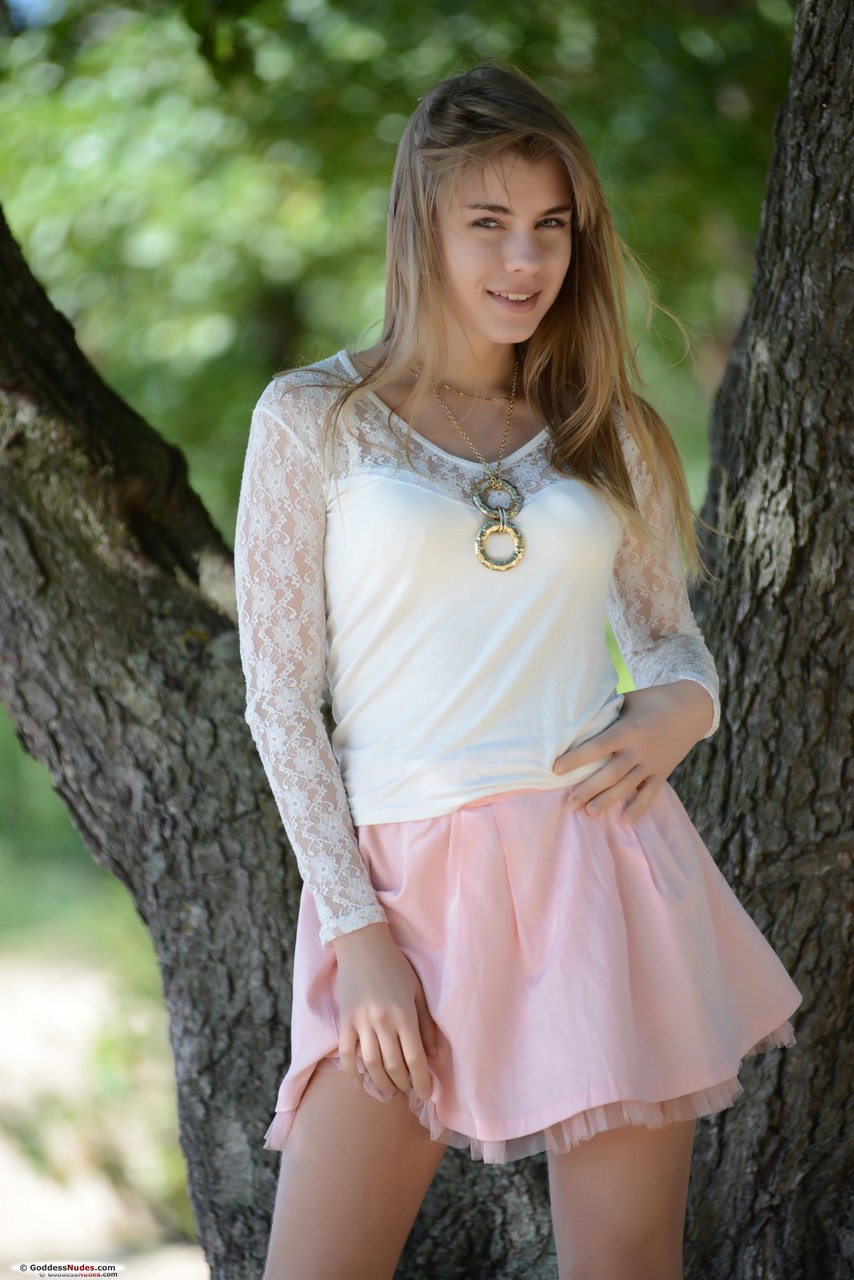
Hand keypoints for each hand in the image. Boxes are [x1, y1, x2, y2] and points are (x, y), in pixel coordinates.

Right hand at [331, 921, 438, 1101]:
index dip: (421, 1082)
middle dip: (403, 1086)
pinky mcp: (344, 1020)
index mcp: (405, 1014)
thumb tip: (434, 1056)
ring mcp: (360, 1022)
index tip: (426, 1095)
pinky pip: (346, 1053)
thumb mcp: (417, 992)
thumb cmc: (395, 967)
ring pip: (371, 1065)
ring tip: (389, 1091)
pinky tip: (361, 1080)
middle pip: (394, 1066)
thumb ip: (426, 1025)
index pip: (415, 1059)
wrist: (363, 944)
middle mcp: (383, 1021)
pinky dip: (352, 1071)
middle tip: (408, 1093)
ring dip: (381, 1084)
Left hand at [553, 681, 714, 824]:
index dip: (576, 759)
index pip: (597, 747)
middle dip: (588, 789)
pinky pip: (650, 793)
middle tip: (569, 803)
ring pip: (626, 787)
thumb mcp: (629, 700)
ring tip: (589, 813)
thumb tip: (581, 717)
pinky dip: (639, 807)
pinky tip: (626, 821)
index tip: (556, 769)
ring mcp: (652, 763)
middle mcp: (638, 750)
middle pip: (609, 774)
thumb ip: (608, 712)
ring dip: (607, 801)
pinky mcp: (663, 772)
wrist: (692, 709)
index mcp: (627, 730)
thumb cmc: (654, 700)